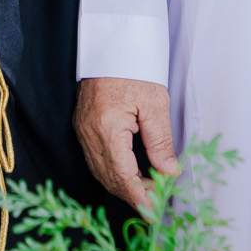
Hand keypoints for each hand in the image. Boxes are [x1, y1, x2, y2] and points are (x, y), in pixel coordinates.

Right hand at [75, 77, 178, 212]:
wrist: (112, 43)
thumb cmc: (134, 68)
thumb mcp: (155, 105)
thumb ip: (160, 143)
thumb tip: (169, 173)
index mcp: (107, 127)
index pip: (123, 175)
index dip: (140, 195)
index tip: (157, 207)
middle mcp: (89, 132)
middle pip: (109, 177)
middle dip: (132, 194)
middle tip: (157, 201)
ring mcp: (82, 129)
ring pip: (100, 170)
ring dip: (122, 184)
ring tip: (147, 190)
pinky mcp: (82, 124)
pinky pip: (95, 158)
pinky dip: (112, 171)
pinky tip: (129, 173)